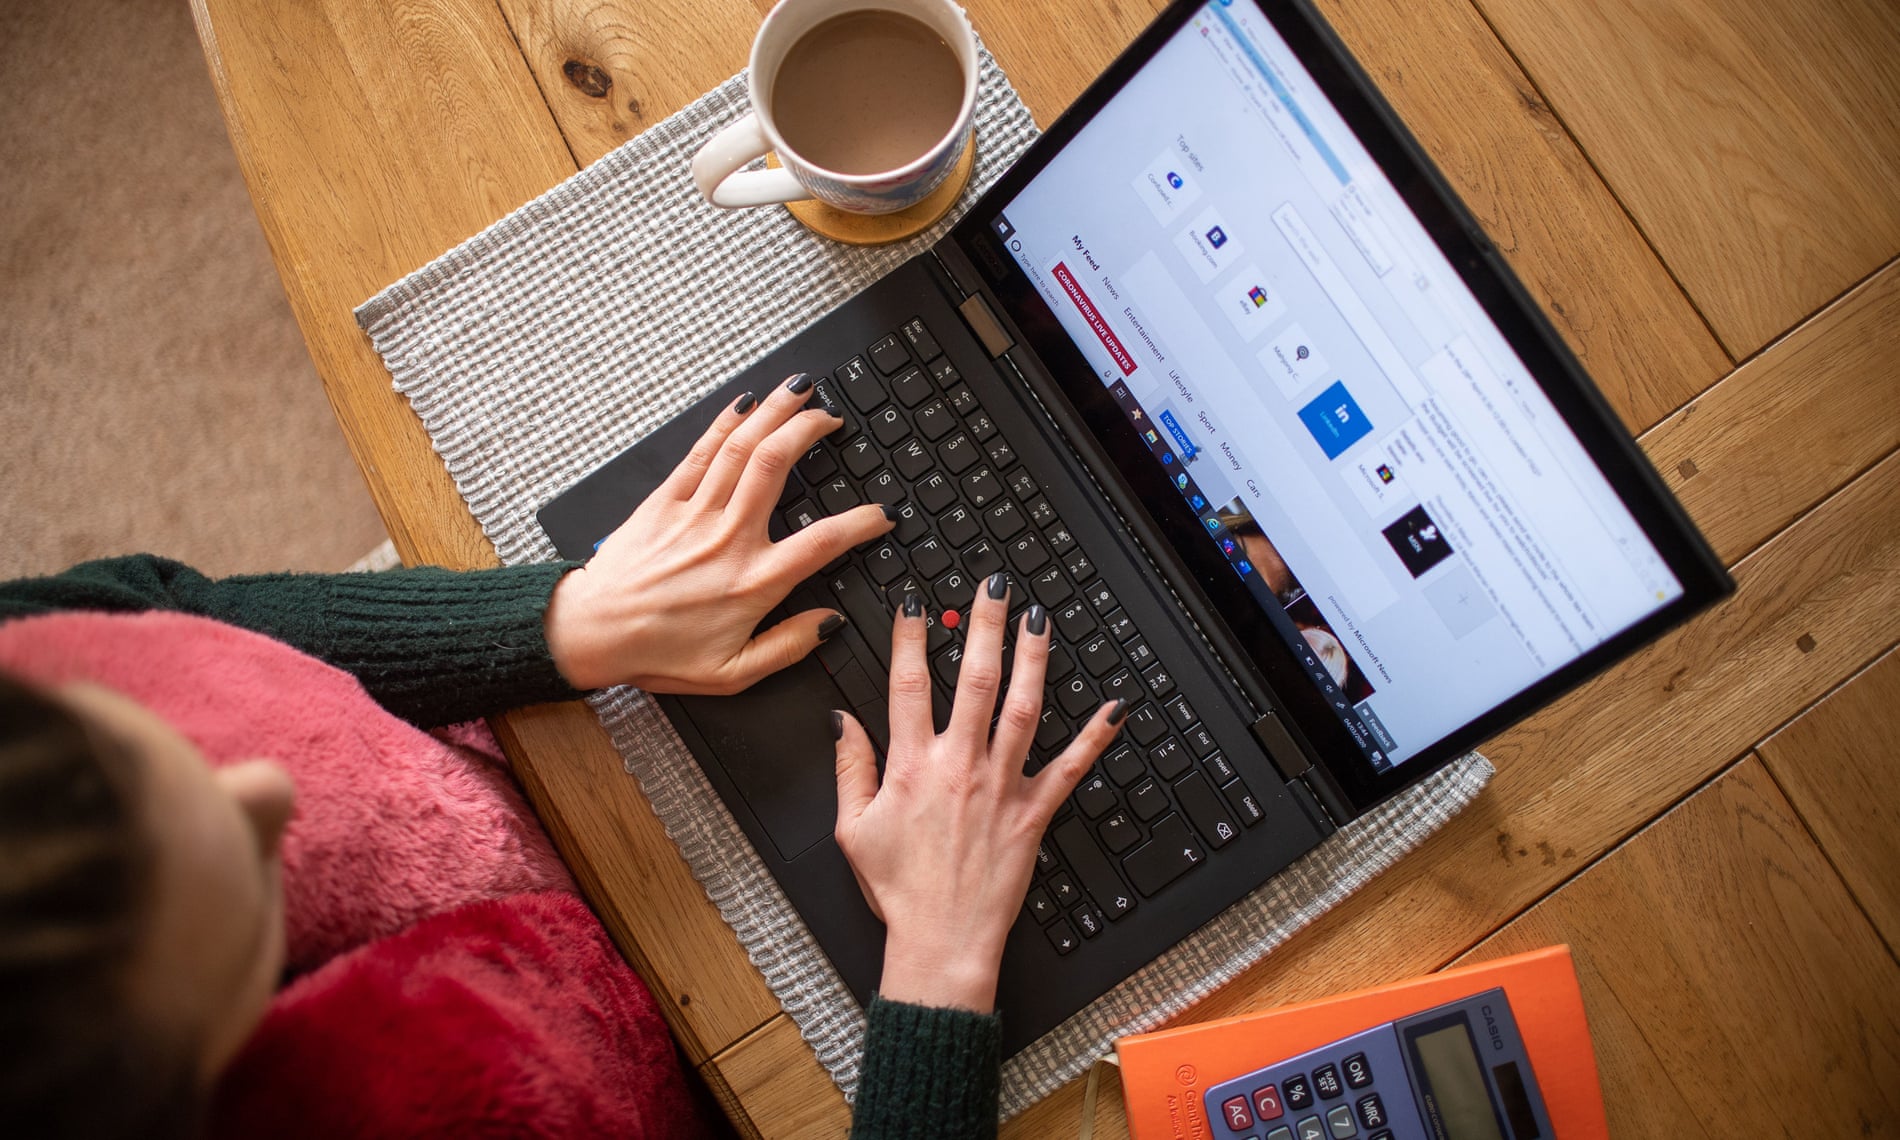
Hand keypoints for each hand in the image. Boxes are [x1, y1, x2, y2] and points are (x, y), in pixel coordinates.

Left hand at [543, 375, 893, 693]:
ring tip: (799, 390)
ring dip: (774, 412)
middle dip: (810, 430)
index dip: (861, 523)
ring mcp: (695, 514)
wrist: (590, 633)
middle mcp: (728, 538)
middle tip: (832, 419)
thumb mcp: (732, 672)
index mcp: (752, 582)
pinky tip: (744, 404)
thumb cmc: (656, 653)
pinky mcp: (664, 501)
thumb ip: (788, 647)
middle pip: (777, 465)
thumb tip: (829, 624)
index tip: (882, 513)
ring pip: (741, 448)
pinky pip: (700, 452)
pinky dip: (724, 423)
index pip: (823, 541)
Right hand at [832, 574, 1126, 1011]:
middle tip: (993, 585)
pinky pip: (1070, 769)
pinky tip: (1115, 708)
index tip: (914, 601)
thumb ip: (849, 768)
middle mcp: (959, 767)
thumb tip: (842, 720)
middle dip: (984, 626)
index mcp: (911, 767)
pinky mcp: (1033, 814)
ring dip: (1034, 659)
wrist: (941, 943)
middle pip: (975, 680)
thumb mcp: (852, 829)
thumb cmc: (898, 891)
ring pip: (1023, 709)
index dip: (909, 636)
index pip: (907, 684)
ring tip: (1039, 619)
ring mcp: (1001, 787)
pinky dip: (1095, 738)